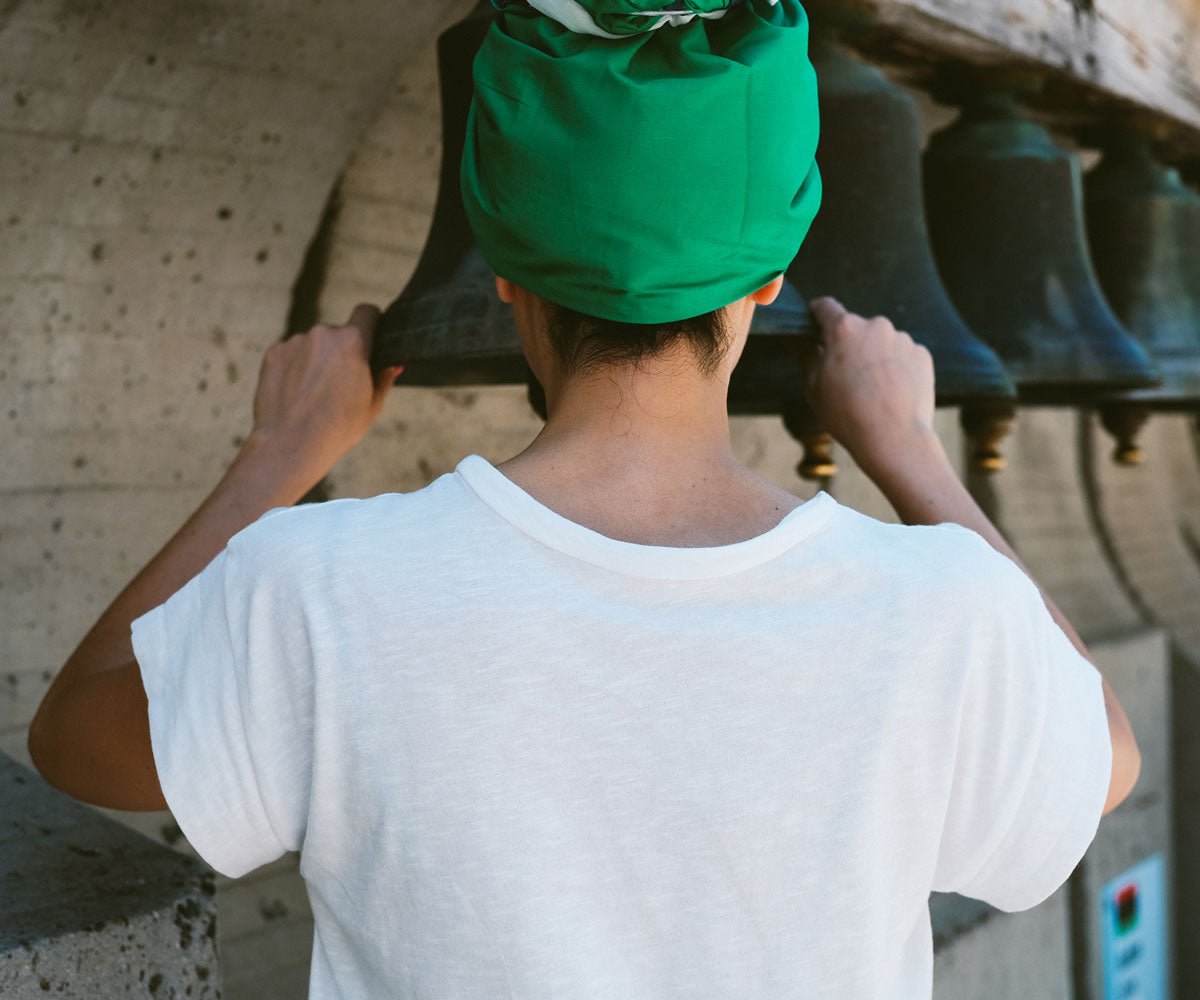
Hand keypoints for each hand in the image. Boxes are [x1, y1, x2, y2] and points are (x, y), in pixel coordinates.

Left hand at [250, 304, 401, 480]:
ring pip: (312, 345)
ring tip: (313, 394)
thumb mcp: (372, 406)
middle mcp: (323, 334)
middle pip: (337, 334)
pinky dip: (293, 368)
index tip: (370, 335)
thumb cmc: (337, 429)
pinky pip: (290, 354)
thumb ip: (383, 378)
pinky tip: (295, 394)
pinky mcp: (274, 353)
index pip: (367, 312)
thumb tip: (393, 364)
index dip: (371, 322)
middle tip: (338, 384)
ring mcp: (295, 342)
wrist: (290, 444)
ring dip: (315, 360)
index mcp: (353, 342)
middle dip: (340, 351)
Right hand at [805, 297, 936, 473]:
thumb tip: (795, 338)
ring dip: (874, 356)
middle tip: (844, 375)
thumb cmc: (847, 415)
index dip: (816, 314)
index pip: (825, 307)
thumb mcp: (814, 387)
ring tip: (872, 390)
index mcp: (843, 329)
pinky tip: (891, 393)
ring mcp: (902, 339)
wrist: (894, 439)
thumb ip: (805, 355)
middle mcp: (875, 325)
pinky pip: (903, 355)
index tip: (814, 323)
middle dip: (849, 344)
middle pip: (856, 328)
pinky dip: (896, 368)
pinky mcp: (922, 354)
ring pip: (881, 342)